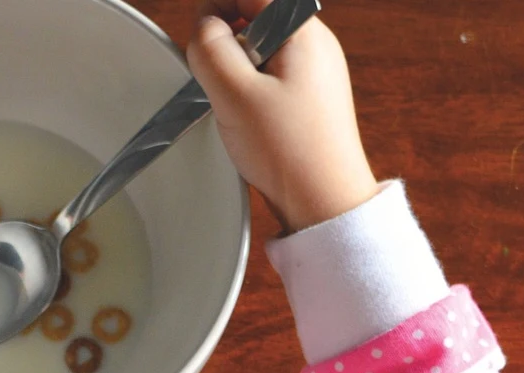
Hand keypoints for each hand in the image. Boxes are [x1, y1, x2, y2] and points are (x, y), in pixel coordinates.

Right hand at [185, 0, 379, 233]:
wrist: (325, 202)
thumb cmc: (290, 152)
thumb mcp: (234, 94)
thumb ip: (210, 49)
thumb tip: (204, 28)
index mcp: (303, 31)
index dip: (216, 5)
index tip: (198, 35)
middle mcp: (315, 44)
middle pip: (254, 17)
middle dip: (225, 41)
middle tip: (215, 79)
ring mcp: (316, 71)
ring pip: (259, 48)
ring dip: (236, 69)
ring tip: (236, 106)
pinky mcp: (310, 97)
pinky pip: (270, 75)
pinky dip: (250, 89)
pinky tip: (251, 119)